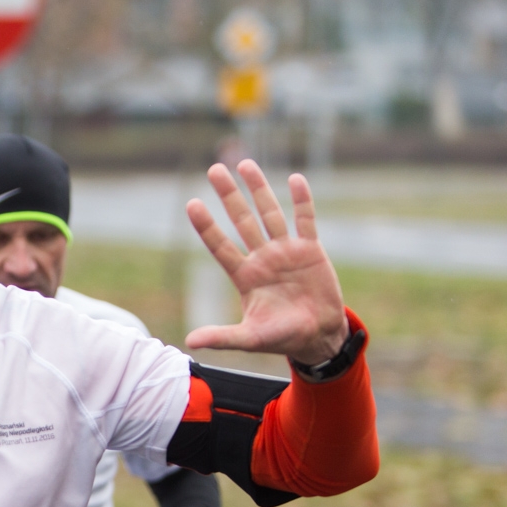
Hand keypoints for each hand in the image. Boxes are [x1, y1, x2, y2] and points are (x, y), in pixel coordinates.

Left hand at [184, 160, 347, 365]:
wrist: (318, 336)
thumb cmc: (281, 337)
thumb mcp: (249, 338)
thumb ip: (222, 336)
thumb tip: (189, 342)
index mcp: (244, 276)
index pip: (220, 246)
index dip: (207, 226)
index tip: (192, 204)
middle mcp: (262, 258)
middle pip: (241, 220)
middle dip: (229, 195)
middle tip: (214, 169)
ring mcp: (286, 252)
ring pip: (269, 214)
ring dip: (258, 190)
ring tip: (245, 164)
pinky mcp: (310, 251)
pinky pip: (305, 220)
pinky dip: (301, 200)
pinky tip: (294, 179)